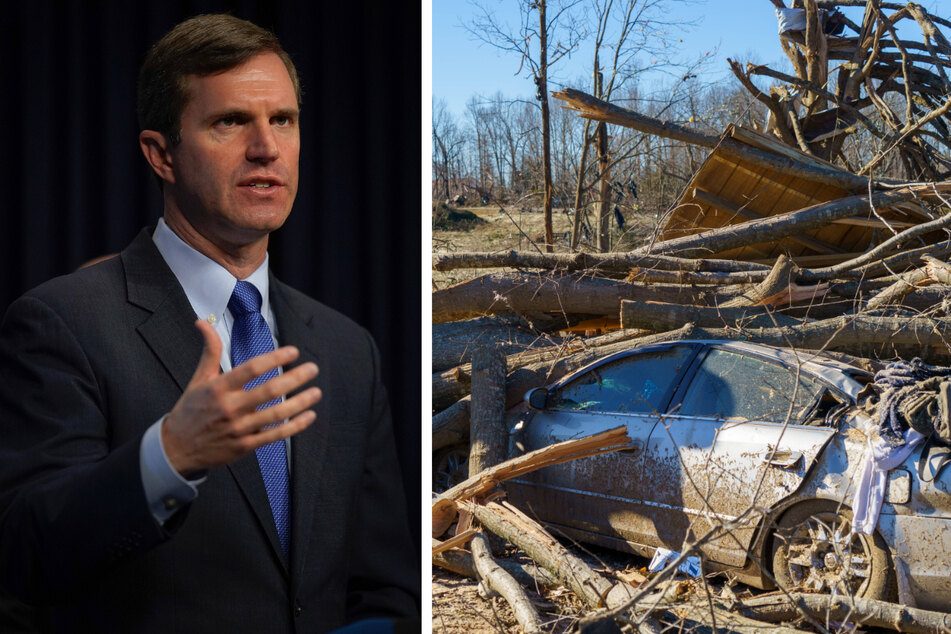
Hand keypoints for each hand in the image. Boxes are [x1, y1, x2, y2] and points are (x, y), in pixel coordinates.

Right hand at [162, 319, 320, 475]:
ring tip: (316, 392)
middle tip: (313, 368)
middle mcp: (230, 407)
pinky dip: (295, 426)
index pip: (251, 369)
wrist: (176, 448)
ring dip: (300, 402)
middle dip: (295, 378)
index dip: (275, 358)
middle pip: (269, 391)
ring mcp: (239, 428)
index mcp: (219, 388)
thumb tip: (203, 321)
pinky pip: (275, 435)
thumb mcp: (198, 378)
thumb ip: (209, 350)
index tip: (293, 351)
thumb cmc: (191, 409)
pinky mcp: (245, 445)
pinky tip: (309, 415)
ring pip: (276, 414)